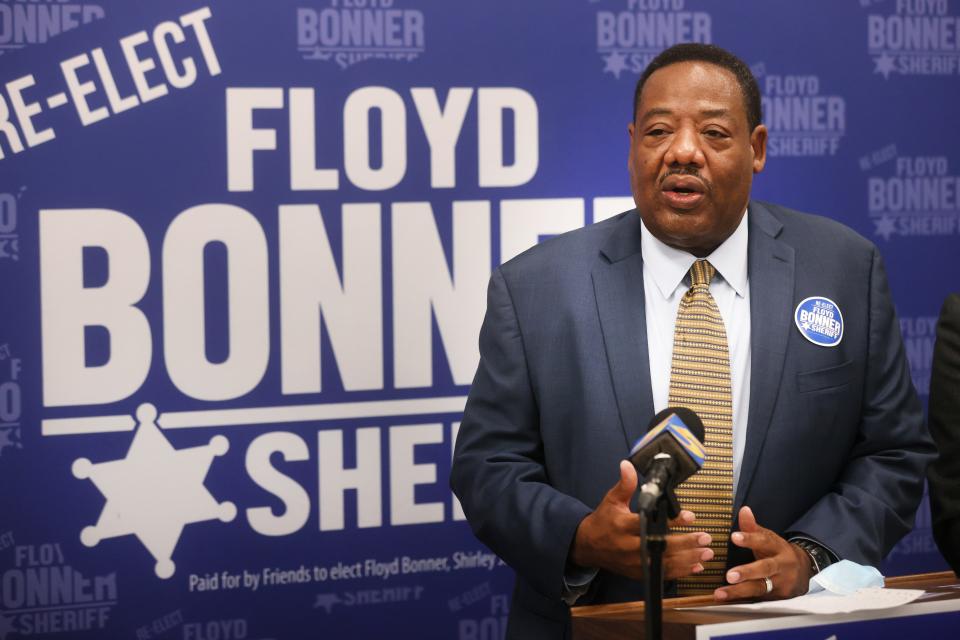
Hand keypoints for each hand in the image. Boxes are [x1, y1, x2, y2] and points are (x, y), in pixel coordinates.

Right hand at [571, 461, 711, 579]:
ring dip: (688, 560)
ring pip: (664, 564)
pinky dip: (680, 572)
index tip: (689, 516)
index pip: (649, 524)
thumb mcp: (611, 500)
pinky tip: (695, 566)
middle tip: (705, 537)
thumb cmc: (603, 521)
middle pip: (660, 547)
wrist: (589, 546)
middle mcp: (629, 547)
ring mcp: (634, 563)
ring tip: (706, 553)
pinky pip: (662, 575)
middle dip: (685, 543)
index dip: (670, 521)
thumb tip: (627, 465)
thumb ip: (625, 484)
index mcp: (622, 526)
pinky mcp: (638, 573)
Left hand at [714, 506, 813, 601]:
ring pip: (761, 588)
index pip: (764, 541)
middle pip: (765, 568)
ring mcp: (781, 583)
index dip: (750, 538)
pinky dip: (743, 601)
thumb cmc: (777, 552)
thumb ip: (752, 527)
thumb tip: (744, 510)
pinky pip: (759, 599)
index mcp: (778, 547)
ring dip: (739, 591)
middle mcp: (782, 565)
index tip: (734, 537)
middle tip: (729, 575)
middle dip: (747, 572)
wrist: (803, 571)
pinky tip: (727, 602)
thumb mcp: (768, 538)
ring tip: (721, 593)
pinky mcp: (778, 598)